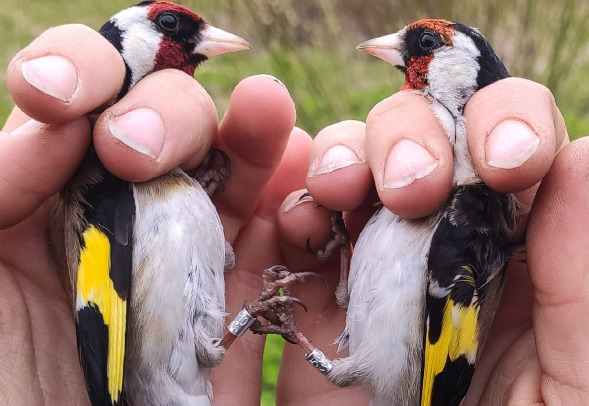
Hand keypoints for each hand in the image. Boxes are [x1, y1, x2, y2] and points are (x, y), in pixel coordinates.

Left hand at [0, 24, 297, 404]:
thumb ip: (2, 182)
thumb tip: (62, 117)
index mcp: (56, 199)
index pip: (84, 107)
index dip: (85, 76)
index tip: (66, 98)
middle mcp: (129, 214)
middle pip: (164, 127)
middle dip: (165, 112)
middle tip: (137, 151)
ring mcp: (189, 253)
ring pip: (233, 169)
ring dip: (253, 130)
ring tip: (266, 106)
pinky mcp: (239, 300)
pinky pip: (279, 237)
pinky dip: (297, 197)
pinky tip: (302, 169)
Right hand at [273, 79, 588, 404]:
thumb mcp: (586, 388)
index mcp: (530, 253)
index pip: (520, 145)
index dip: (509, 124)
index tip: (505, 161)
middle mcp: (452, 242)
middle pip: (432, 137)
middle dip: (416, 136)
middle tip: (412, 186)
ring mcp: (380, 261)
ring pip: (359, 161)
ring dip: (348, 152)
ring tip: (343, 186)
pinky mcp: (322, 295)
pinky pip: (299, 224)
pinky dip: (294, 204)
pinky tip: (303, 217)